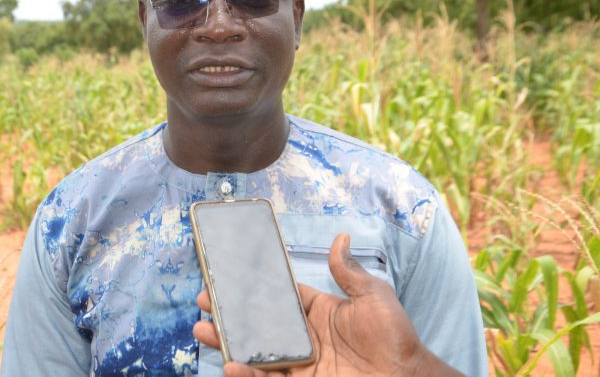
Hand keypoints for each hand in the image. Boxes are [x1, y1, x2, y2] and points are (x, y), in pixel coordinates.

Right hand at [193, 233, 463, 376]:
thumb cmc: (395, 337)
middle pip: (258, 323)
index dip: (253, 287)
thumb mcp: (373, 296)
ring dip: (228, 341)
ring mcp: (301, 363)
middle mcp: (304, 337)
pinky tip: (231, 363)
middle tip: (205, 301)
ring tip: (204, 329)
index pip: (278, 296)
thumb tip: (341, 237)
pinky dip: (248, 372)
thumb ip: (349, 272)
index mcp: (317, 312)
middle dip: (230, 313)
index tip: (228, 276)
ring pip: (256, 351)